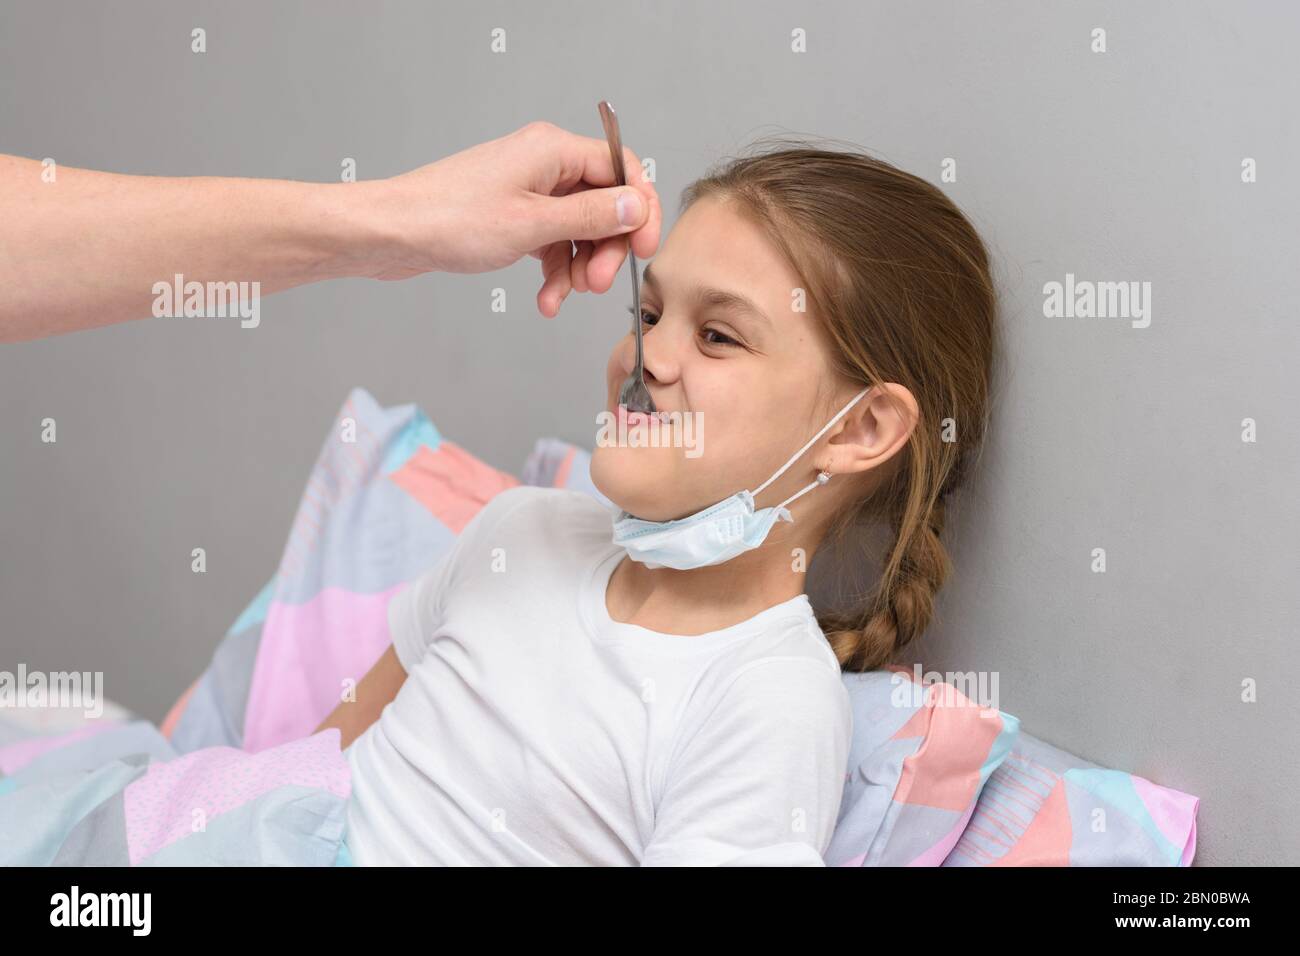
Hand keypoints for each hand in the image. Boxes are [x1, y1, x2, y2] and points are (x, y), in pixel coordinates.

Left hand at [369, 120, 662, 316]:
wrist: (393, 233)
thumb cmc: (449, 219)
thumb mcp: (532, 224)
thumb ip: (592, 216)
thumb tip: (638, 207)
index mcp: (553, 149)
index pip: (622, 169)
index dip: (641, 209)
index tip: (645, 248)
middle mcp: (543, 163)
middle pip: (603, 203)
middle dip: (605, 247)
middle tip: (595, 284)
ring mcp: (527, 189)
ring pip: (578, 228)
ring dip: (579, 266)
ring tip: (566, 295)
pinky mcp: (511, 214)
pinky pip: (550, 241)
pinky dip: (553, 270)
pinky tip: (545, 299)